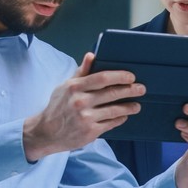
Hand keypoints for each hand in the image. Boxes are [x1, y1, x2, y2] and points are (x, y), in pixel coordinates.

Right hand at [23, 53, 143, 161]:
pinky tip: (124, 116)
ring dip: (129, 107)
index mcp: (75, 87)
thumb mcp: (65, 87)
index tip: (131, 76)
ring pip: (114, 110)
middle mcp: (81, 102)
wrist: (46, 132)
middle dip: (130, 90)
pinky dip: (120, 119)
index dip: (120, 76)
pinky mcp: (90, 132)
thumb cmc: (58, 107)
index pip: (102, 78)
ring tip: (137, 105)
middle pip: (112, 93)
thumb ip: (81, 72)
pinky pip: (111, 123)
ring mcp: (86, 118)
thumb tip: (92, 55)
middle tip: (141, 88)